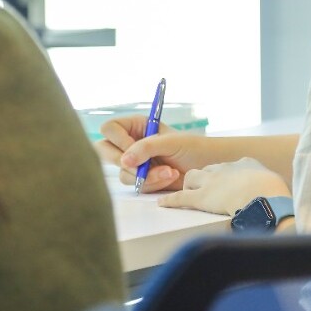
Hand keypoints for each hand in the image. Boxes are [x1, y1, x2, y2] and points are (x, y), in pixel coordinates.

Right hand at [94, 114, 217, 192]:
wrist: (205, 167)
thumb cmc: (192, 147)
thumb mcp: (170, 142)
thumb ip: (146, 148)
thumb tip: (124, 160)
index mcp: (136, 125)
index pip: (110, 128)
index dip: (119, 140)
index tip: (135, 149)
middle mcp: (130, 142)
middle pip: (105, 151)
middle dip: (126, 163)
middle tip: (142, 167)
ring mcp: (134, 162)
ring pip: (122, 172)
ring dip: (146, 175)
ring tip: (169, 172)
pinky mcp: (140, 178)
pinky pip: (134, 185)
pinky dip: (151, 184)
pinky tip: (168, 177)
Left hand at [157, 158, 291, 215]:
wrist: (269, 199)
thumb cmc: (278, 196)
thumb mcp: (276, 186)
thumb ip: (269, 188)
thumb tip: (273, 199)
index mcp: (246, 164)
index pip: (230, 167)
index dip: (225, 176)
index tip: (227, 183)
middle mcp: (226, 168)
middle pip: (208, 170)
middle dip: (204, 179)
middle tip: (204, 190)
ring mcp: (213, 182)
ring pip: (191, 178)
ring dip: (188, 186)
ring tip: (186, 194)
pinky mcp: (203, 197)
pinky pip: (181, 197)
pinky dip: (170, 201)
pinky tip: (162, 203)